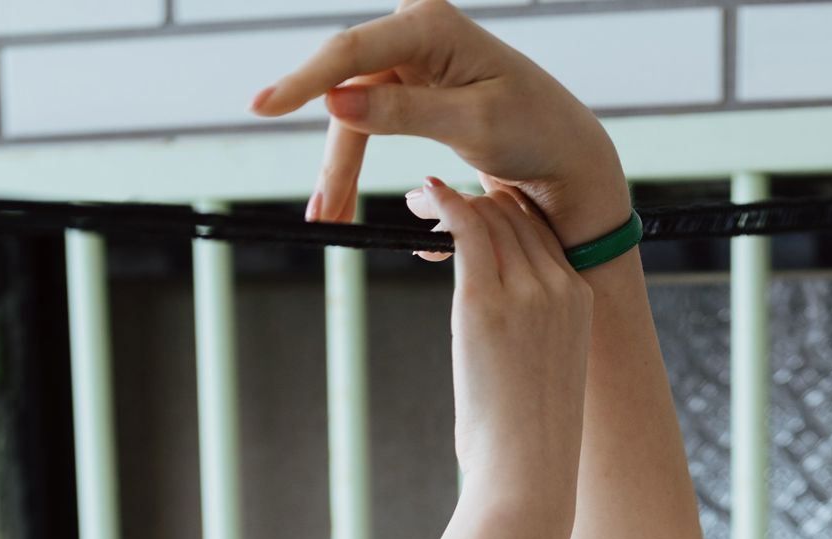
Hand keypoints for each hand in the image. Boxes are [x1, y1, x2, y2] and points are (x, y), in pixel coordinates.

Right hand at [248, 0, 628, 244]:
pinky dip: (359, 165)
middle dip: (332, 155)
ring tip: (329, 220)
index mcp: (432, 25)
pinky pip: (372, 123)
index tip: (263, 108)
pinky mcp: (416, 89)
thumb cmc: (535, 134)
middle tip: (318, 212)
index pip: (352, 53)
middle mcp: (418, 31)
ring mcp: (415, 59)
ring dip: (341, 169)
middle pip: (349, 90)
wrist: (568, 156)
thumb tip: (336, 102)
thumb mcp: (473, 125)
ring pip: (356, 113)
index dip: (304, 82)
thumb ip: (404, 113)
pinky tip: (343, 202)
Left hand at [416, 177, 591, 522]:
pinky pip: (465, 227)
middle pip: (516, 214)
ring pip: (490, 214)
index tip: (471, 218)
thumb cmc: (529, 442)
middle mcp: (559, 287)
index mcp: (579, 301)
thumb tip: (493, 340)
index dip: (503, 215)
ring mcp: (526, 291)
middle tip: (434, 204)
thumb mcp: (543, 376)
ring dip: (451, 200)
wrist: (528, 475)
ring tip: (419, 204)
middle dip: (476, 199)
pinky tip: (423, 194)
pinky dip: (442, 202)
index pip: (541, 232)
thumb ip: (529, 336)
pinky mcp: (485, 302)